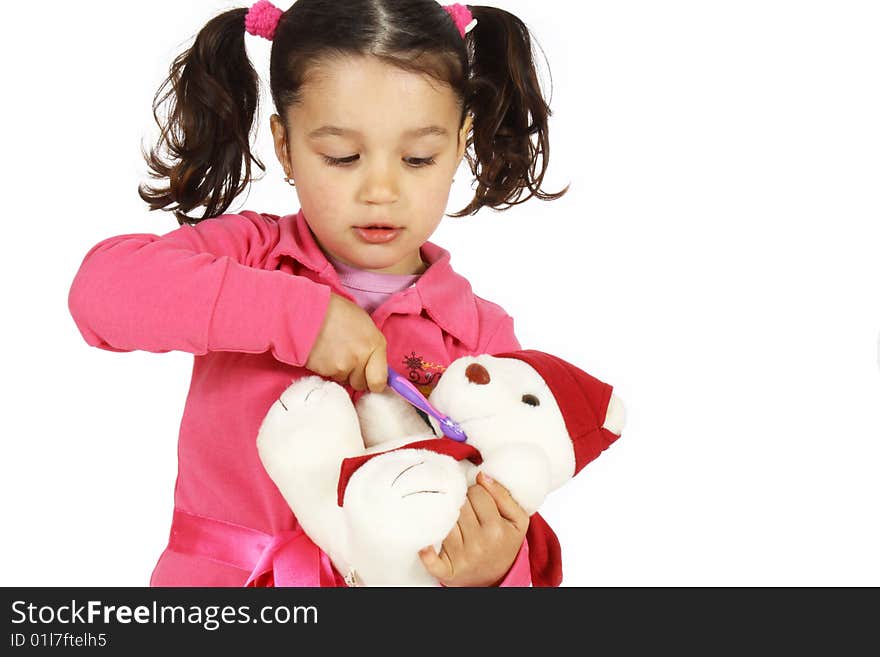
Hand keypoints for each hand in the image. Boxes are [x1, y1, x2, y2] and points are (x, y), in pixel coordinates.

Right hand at [305, 293, 386, 392]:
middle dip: (355, 376)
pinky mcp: (324, 371)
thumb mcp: (365, 324)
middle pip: (361, 383)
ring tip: (333, 351)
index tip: (372, 382)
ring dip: (340, 371)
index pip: (380, 380)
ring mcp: (342, 366)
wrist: (308, 309)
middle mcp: (361, 358)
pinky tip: (324, 353)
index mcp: (375, 344)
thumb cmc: (338, 312)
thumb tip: (375, 366)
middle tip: (347, 358)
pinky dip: (326, 368)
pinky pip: (329, 377)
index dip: (375, 383)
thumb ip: (372, 348)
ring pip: (344, 380)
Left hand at [419, 472, 528, 586]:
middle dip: (463, 503)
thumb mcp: (517, 520)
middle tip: (470, 512)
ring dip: (448, 517)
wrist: (497, 577)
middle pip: (459, 505)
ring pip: (445, 520)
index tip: (481, 501)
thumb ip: (504, 495)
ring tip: (458, 523)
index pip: (477, 493)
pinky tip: (425, 545)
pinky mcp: (447, 570)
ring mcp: (461, 557)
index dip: (478, 493)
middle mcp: (478, 543)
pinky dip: (427, 553)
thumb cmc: (504, 543)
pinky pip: (432, 560)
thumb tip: (482, 476)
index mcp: (496, 529)